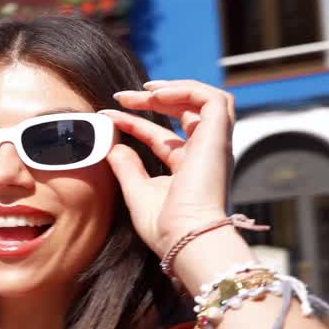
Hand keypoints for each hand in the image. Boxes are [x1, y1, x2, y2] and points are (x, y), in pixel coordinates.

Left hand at [101, 80, 236, 258]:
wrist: (187, 239)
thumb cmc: (165, 227)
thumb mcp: (137, 191)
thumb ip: (126, 167)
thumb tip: (113, 145)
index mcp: (188, 169)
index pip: (160, 136)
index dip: (134, 123)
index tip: (107, 116)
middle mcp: (205, 154)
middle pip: (184, 113)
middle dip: (153, 100)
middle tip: (121, 96)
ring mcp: (215, 145)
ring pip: (206, 100)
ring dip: (174, 89)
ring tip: (144, 91)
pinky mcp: (220, 138)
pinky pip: (212, 99)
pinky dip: (187, 90)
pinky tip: (157, 95)